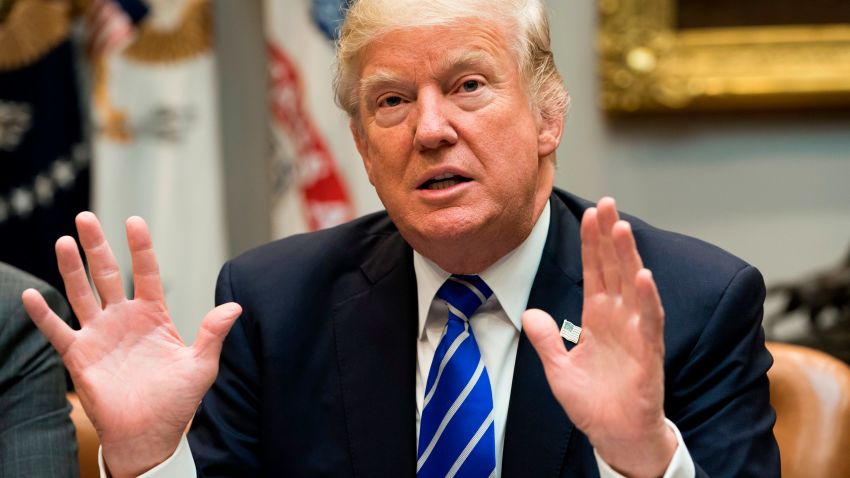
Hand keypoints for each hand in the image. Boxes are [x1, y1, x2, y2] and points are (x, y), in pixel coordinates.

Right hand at [21, 212, 240, 477]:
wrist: (151, 433)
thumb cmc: (177, 401)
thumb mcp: (200, 365)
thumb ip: (213, 334)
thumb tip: (236, 307)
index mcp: (153, 315)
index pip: (145, 272)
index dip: (140, 247)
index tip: (134, 221)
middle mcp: (124, 319)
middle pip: (106, 274)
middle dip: (97, 246)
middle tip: (85, 218)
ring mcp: (100, 335)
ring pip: (81, 293)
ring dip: (71, 268)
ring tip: (64, 242)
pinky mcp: (80, 356)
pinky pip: (58, 331)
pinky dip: (44, 315)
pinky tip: (32, 294)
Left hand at [523, 197, 676, 477]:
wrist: (615, 436)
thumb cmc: (594, 403)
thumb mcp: (558, 368)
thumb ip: (545, 339)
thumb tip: (531, 312)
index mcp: (598, 318)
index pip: (595, 272)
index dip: (592, 244)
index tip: (589, 213)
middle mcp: (619, 319)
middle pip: (615, 269)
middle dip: (610, 237)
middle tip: (607, 203)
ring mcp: (636, 334)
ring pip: (633, 287)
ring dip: (629, 258)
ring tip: (622, 228)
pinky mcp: (649, 354)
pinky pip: (650, 323)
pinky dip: (647, 300)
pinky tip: (643, 276)